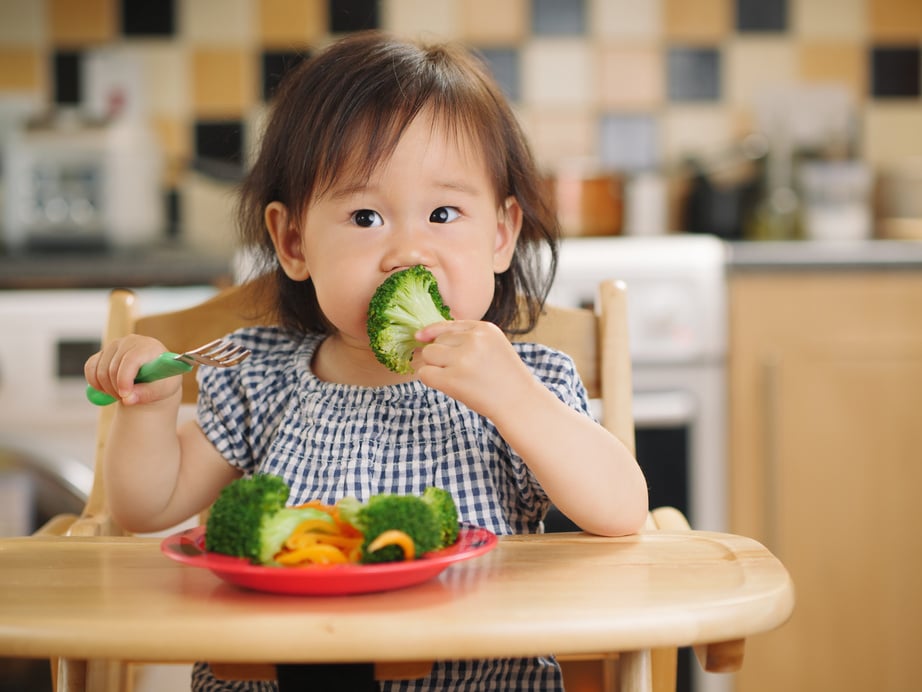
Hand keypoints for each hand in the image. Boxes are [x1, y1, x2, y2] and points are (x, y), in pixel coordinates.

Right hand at [84, 335, 178, 405]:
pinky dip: (95, 383)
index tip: (125, 395)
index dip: (124, 379)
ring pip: (100, 370)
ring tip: (122, 394)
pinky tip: (107, 389)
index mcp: (149, 347)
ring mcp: (115, 345)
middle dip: (117, 389)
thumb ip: (146, 394)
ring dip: (107, 388)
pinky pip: (90, 368)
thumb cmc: (162, 381)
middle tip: (127, 398)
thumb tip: (127, 399)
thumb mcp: (162, 390)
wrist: (156, 375)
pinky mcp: (103, 352)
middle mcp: (130, 341)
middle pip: (113, 368)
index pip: (131, 359)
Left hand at [414, 320, 542, 418]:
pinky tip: (445, 385)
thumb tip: (424, 337)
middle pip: (436, 341)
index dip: (432, 332)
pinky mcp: (453, 380)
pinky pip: (425, 373)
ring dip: (433, 366)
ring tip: (453, 377)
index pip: (448, 325)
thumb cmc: (505, 378)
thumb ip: (468, 338)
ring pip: (428, 354)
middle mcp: (473, 340)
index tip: (420, 337)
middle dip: (439, 355)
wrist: (520, 403)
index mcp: (485, 329)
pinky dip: (429, 379)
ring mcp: (463, 359)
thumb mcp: (493, 346)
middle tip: (457, 371)